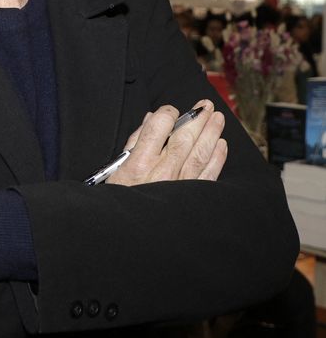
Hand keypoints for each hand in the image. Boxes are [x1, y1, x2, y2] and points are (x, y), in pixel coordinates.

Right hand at [106, 99, 226, 186]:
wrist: (128, 233)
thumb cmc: (120, 197)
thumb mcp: (117, 168)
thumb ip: (135, 140)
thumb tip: (151, 119)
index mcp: (139, 162)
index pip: (158, 126)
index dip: (168, 113)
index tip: (172, 111)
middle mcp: (161, 172)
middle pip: (184, 138)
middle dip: (197, 118)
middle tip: (206, 105)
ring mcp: (179, 185)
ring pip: (200, 153)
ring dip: (211, 133)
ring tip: (218, 118)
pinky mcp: (190, 197)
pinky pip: (208, 175)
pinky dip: (217, 158)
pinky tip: (221, 145)